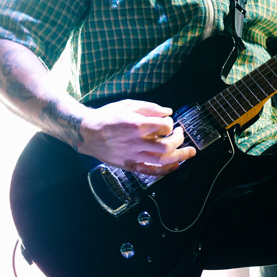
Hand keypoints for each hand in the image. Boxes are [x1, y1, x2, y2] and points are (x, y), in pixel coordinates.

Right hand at [75, 99, 196, 175]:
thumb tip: (168, 112)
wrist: (87, 132)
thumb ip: (150, 108)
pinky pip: (150, 172)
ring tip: (189, 152)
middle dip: (179, 139)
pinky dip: (165, 170)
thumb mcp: (128, 104)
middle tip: (180, 133)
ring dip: (179, 156)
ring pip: (162, 160)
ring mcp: (133, 156)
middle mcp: (136, 142)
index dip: (171, 123)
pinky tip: (175, 166)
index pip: (165, 126)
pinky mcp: (129, 165)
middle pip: (167, 145)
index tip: (168, 122)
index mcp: (136, 125)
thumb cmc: (107, 116)